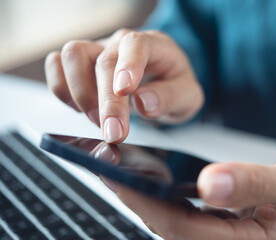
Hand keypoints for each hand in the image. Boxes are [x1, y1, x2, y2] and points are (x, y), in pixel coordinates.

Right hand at [45, 29, 203, 142]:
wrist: (161, 82)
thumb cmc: (173, 86)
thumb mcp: (187, 96)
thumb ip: (170, 97)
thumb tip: (144, 103)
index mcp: (154, 45)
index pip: (136, 45)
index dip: (128, 66)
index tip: (125, 92)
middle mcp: (122, 44)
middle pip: (103, 61)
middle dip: (106, 102)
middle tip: (114, 132)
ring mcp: (99, 50)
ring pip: (73, 55)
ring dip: (80, 93)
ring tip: (97, 119)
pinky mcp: (81, 63)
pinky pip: (57, 65)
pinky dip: (61, 88)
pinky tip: (79, 107)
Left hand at [101, 154, 275, 239]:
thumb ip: (255, 184)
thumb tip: (209, 183)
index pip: (177, 225)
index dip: (142, 199)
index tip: (112, 171)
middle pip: (164, 223)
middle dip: (131, 194)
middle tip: (102, 161)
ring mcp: (216, 236)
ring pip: (167, 218)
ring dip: (142, 192)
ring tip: (116, 163)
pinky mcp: (214, 224)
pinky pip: (178, 211)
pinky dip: (160, 192)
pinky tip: (148, 175)